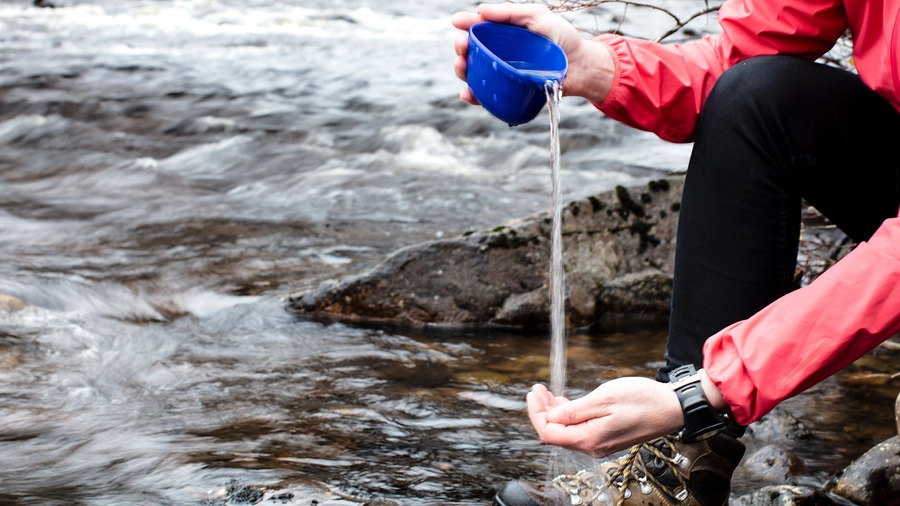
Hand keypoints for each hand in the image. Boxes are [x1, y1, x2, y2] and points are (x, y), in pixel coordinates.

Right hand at [451, 3, 615, 104]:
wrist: (581, 67)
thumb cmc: (562, 39)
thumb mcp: (538, 17)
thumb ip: (512, 12)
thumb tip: (481, 10)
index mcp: (505, 34)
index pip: (479, 29)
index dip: (465, 25)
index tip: (456, 22)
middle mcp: (501, 54)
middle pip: (472, 52)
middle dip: (461, 48)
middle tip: (461, 46)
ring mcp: (504, 74)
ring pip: (475, 74)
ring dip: (462, 71)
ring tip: (462, 67)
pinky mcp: (509, 93)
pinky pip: (487, 96)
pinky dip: (473, 96)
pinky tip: (468, 93)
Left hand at [526, 378, 684, 457]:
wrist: (672, 408)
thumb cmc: (641, 400)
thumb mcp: (603, 399)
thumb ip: (574, 411)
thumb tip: (551, 417)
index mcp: (589, 439)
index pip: (549, 432)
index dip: (536, 413)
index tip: (533, 393)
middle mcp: (593, 446)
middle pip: (556, 433)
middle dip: (542, 411)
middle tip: (538, 389)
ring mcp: (600, 444)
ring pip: (567, 431)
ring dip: (554, 412)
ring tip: (548, 393)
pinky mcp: (608, 437)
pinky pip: (579, 430)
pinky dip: (568, 416)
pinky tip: (565, 402)